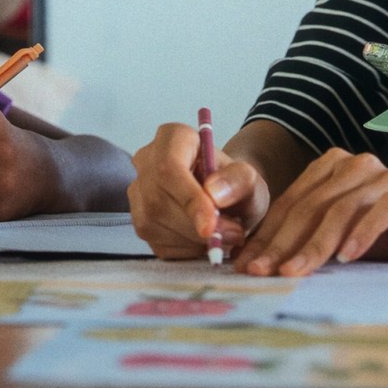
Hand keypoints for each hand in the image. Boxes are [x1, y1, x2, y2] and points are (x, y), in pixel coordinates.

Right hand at [129, 122, 264, 258]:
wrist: (228, 200)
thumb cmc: (236, 184)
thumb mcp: (249, 178)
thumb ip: (239, 180)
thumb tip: (214, 193)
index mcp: (172, 138)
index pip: (169, 168)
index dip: (188, 200)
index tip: (210, 227)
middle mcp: (147, 161)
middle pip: (158, 200)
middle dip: (195, 226)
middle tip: (232, 235)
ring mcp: (138, 193)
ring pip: (154, 224)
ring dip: (193, 240)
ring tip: (223, 235)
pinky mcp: (139, 222)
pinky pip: (156, 244)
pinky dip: (185, 250)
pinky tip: (203, 239)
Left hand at [234, 149, 387, 276]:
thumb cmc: (385, 238)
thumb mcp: (338, 236)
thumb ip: (305, 237)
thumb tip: (257, 262)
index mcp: (331, 167)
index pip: (291, 203)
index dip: (267, 235)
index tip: (245, 266)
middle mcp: (354, 165)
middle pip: (309, 206)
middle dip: (282, 243)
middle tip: (261, 272)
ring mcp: (381, 177)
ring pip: (338, 210)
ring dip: (314, 245)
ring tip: (294, 273)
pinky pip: (377, 212)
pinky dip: (359, 235)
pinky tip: (346, 258)